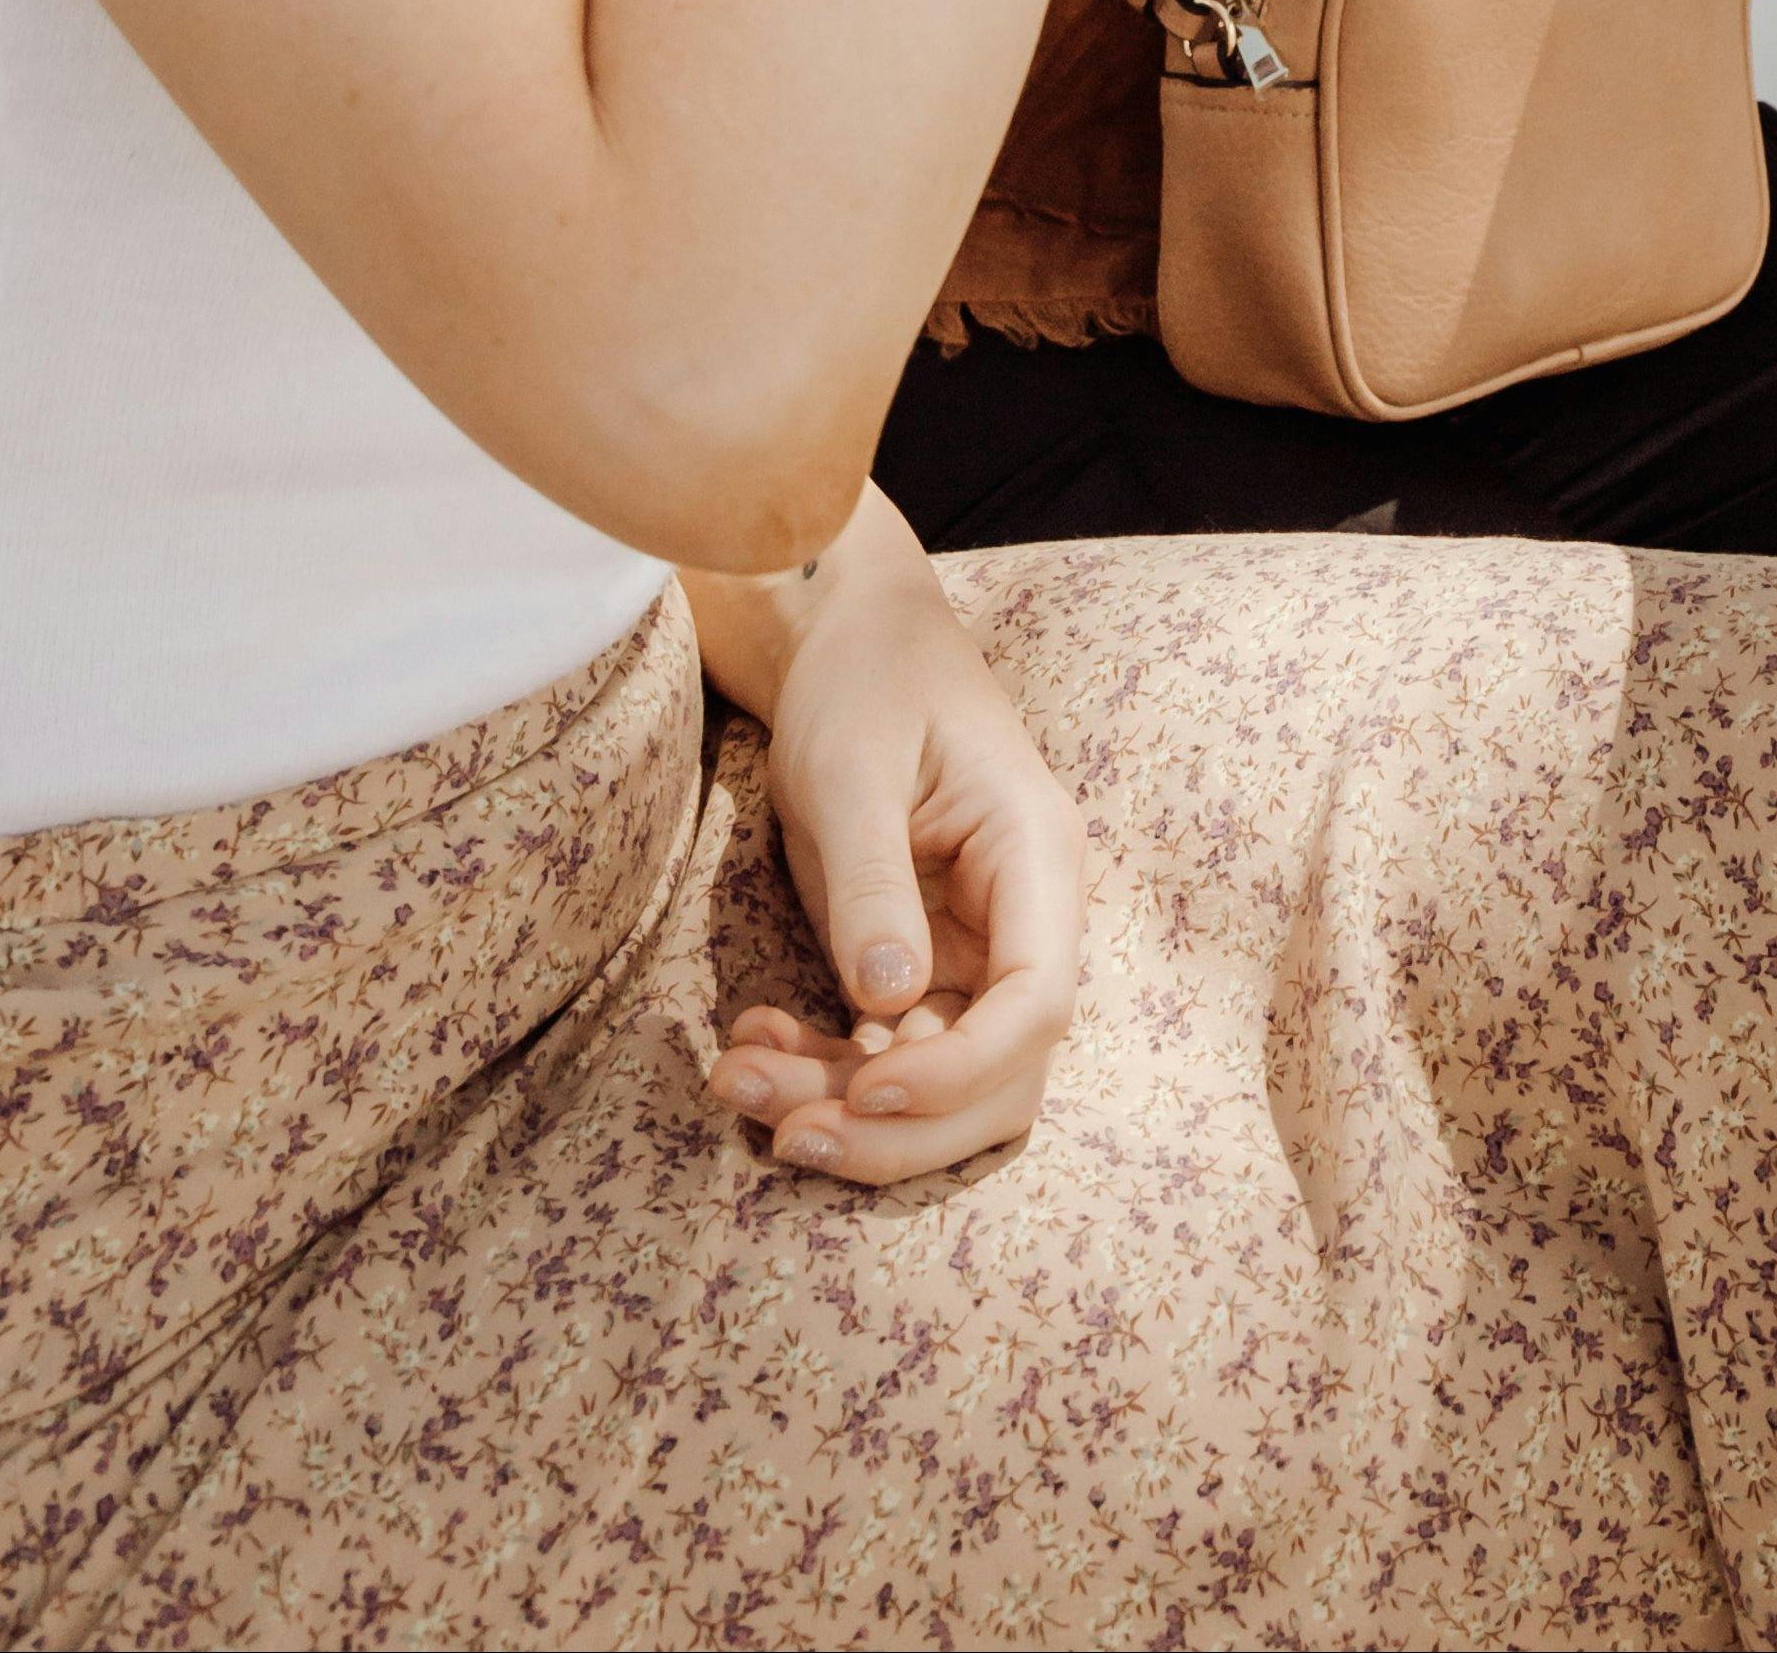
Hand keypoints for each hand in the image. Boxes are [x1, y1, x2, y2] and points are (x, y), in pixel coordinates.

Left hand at [697, 499, 1085, 1184]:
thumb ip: (875, 881)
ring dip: (845, 1110)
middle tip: (788, 1136)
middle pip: (999, 1075)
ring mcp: (973, 950)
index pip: (1038, 1004)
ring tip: (738, 1083)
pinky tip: (749, 1044)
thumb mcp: (854, 767)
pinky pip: (883, 1051)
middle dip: (898, 1128)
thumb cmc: (865, 679)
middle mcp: (1022, 919)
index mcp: (1036, 858)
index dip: (962, 1071)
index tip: (868, 1092)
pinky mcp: (918, 965)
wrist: (845, 640)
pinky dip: (819, 1069)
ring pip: (937, 1080)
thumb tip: (887, 1003)